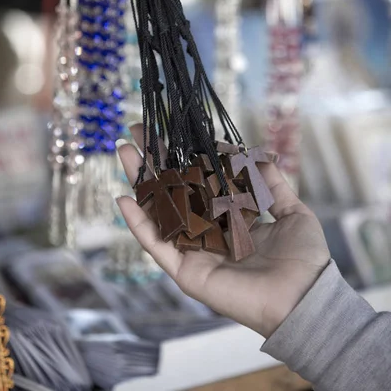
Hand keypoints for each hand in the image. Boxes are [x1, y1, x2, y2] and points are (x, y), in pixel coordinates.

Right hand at [117, 125, 329, 338]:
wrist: (305, 297)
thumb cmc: (303, 258)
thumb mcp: (292, 211)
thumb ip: (272, 185)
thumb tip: (256, 155)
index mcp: (229, 219)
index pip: (199, 182)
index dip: (184, 158)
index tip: (171, 131)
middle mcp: (207, 233)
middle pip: (172, 192)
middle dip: (153, 163)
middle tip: (135, 134)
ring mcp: (194, 251)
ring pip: (159, 213)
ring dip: (139, 184)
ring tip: (124, 153)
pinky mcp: (186, 272)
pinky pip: (157, 246)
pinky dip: (138, 224)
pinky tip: (123, 199)